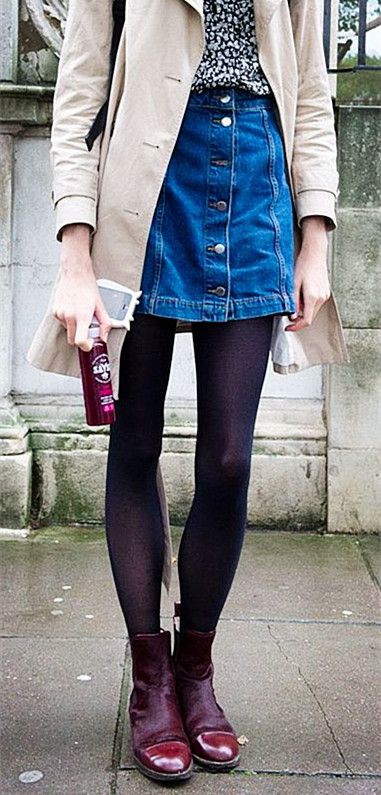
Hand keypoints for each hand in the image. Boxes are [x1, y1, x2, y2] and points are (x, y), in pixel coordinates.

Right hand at [52, 224, 111, 350]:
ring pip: (67, 331)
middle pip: (72, 340)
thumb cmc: (87, 288)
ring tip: (80, 314)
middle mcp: (69, 316)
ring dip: (74, 328)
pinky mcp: (55, 311)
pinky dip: (68, 320)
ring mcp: (60, 314)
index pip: (80, 341)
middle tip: (87, 328)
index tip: (90, 344)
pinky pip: (62, 323)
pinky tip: (73, 310)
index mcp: (82, 316)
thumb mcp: (100, 306)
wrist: (75, 274)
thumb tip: (104, 337)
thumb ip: (105, 324)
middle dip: (80, 339)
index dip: (85, 346)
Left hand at [285, 217, 330, 331]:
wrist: (315, 253)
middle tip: (288, 314)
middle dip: (298, 319)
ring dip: (303, 311)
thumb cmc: (303, 265)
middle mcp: (321, 298)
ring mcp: (325, 296)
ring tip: (296, 299)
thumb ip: (293, 302)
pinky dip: (308, 305)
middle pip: (310, 317)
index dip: (296, 327)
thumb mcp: (293, 284)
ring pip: (313, 311)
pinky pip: (316, 305)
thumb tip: (292, 317)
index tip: (288, 328)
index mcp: (312, 297)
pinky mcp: (326, 293)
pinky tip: (302, 295)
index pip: (306, 320)